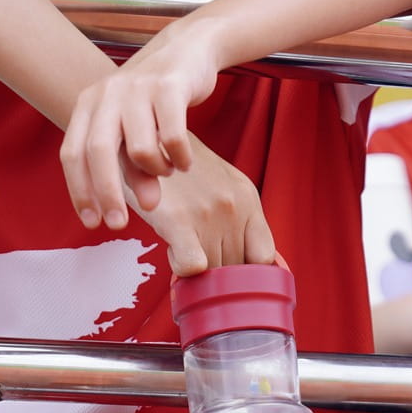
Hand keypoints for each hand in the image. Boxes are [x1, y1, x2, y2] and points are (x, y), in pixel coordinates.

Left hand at [60, 23, 227, 227]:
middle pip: (97, 153)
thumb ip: (136, 167)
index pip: (72, 154)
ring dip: (155, 171)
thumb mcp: (137, 131)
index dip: (79, 191)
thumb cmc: (157, 98)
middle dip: (107, 194)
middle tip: (119, 223)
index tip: (92, 222)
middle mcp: (107, 94)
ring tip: (168, 170)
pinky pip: (172, 136)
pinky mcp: (170, 85)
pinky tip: (185, 162)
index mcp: (89, 105)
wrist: (189, 49)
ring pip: (139, 148)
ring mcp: (138, 87)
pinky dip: (179, 158)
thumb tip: (148, 206)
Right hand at [134, 135, 277, 276]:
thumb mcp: (220, 184)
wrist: (146, 135)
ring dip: (197, 274)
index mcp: (248, 200)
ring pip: (215, 272)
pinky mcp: (179, 220)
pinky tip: (173, 252)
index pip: (265, 258)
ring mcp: (209, 214)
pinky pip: (193, 266)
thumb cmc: (179, 169)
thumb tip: (240, 261)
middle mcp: (234, 208)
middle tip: (197, 260)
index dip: (248, 275)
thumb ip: (235, 218)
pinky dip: (183, 271)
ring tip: (182, 249)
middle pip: (236, 269)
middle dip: (217, 276)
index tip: (229, 277)